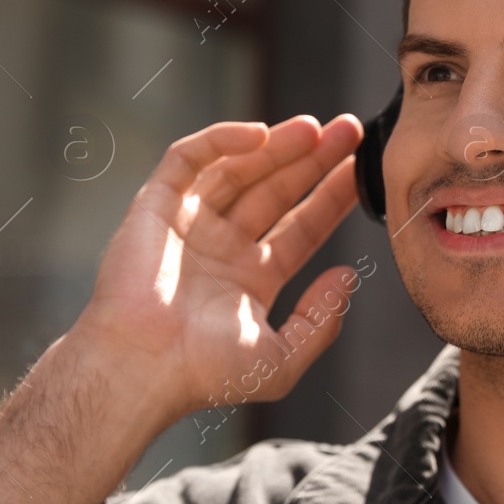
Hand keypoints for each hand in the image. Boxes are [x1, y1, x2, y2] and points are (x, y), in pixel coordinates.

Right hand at [0, 113, 364, 503]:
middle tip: (350, 130)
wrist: (142, 366)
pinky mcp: (155, 205)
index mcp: (250, 280)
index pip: (301, 229)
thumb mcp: (281, 359)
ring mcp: (189, 224)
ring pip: (239, 169)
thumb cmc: (204, 374)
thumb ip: (321, 321)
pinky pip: (189, 159)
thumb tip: (349, 277)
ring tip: (315, 129)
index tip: (361, 171)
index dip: (331, 199)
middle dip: (312, 160)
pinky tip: (259, 135)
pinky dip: (221, 140)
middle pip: (275, 190)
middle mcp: (221, 248)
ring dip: (277, 146)